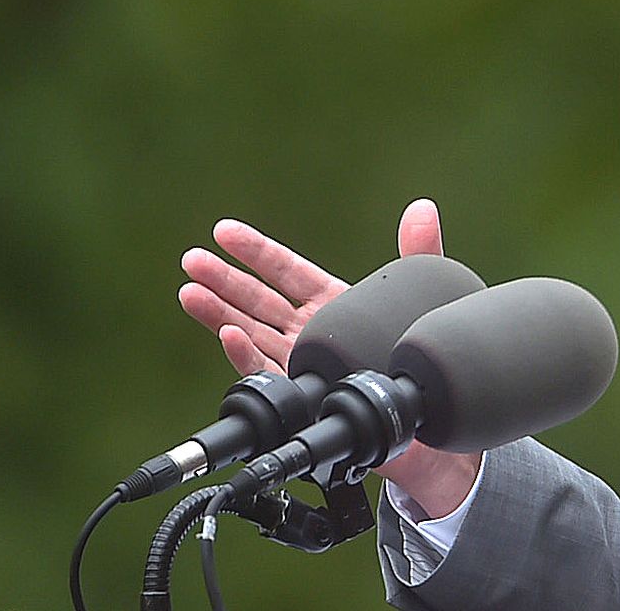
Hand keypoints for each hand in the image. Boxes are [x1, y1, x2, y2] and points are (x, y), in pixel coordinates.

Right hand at [179, 198, 481, 514]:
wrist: (429, 411)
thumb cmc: (419, 353)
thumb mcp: (421, 296)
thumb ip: (418, 252)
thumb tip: (422, 208)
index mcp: (331, 301)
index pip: (285, 270)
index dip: (255, 251)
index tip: (224, 232)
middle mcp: (309, 331)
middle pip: (258, 300)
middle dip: (224, 280)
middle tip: (193, 260)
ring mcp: (301, 362)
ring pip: (250, 333)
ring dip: (219, 314)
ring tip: (190, 292)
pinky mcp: (302, 394)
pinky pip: (266, 373)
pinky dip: (244, 354)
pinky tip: (228, 335)